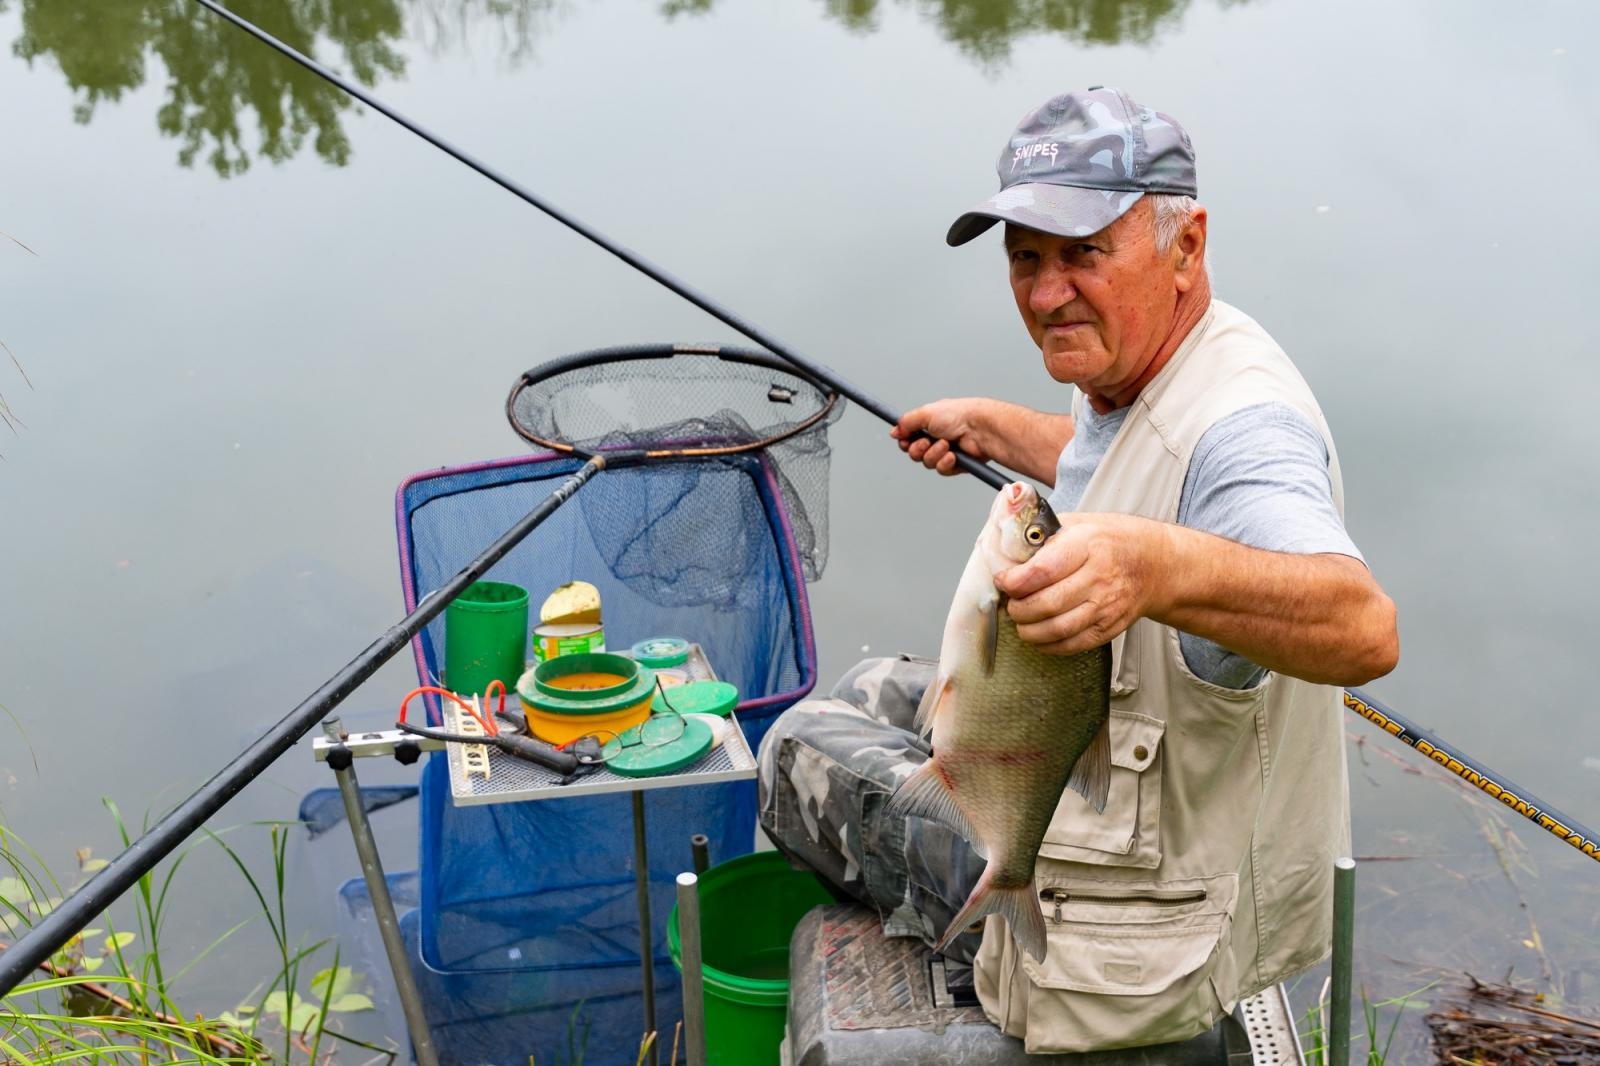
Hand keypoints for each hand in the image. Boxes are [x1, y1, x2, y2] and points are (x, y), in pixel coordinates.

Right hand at [890, 398, 994, 475]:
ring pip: (926, 462)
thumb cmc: (958, 415)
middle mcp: (936, 437)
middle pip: (914, 452)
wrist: (980, 429)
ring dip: (933, 454)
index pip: (909, 436)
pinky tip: (953, 455)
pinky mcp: (955, 464)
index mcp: (929, 423)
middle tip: (925, 442)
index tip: (903, 438)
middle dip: (917, 449)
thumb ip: (906, 422)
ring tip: (946, 445)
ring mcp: (945, 451)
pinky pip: (941, 470)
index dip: (904, 439)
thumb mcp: (925, 413)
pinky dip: (945, 462)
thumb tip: (895, 430)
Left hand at [994, 513, 1170, 654]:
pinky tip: (1038, 635)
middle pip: (1047, 604)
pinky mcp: (1109, 628)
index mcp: (1087, 545)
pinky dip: (1048, 645)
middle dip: (1018, 609)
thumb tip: (1003, 549)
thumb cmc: (1109, 540)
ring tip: (1021, 621)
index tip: (1003, 581)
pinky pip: (1071, 644)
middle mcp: (1099, 577)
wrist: (1154, 564)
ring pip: (1057, 629)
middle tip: (1011, 604)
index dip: (1015, 581)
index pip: (1043, 570)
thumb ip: (1042, 535)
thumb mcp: (1078, 523)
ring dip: (1029, 631)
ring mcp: (1106, 606)